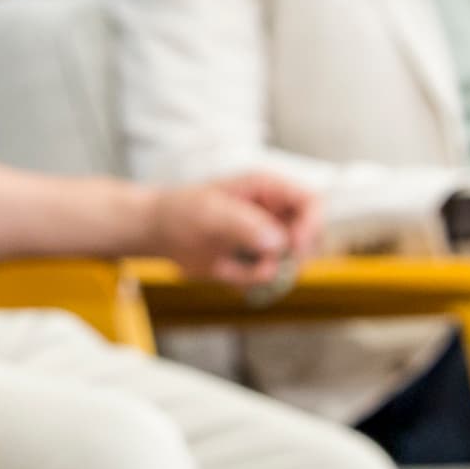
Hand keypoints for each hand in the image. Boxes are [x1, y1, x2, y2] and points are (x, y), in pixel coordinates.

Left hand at [141, 173, 317, 285]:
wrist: (157, 232)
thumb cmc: (180, 210)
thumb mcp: (210, 212)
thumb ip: (244, 224)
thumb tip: (278, 242)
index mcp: (268, 188)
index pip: (312, 203)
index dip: (312, 226)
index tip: (294, 248)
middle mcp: (273, 213)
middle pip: (311, 236)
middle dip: (294, 256)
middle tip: (266, 266)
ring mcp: (266, 238)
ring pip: (292, 261)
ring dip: (270, 271)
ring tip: (234, 267)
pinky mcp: (255, 260)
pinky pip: (269, 277)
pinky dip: (252, 280)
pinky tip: (225, 270)